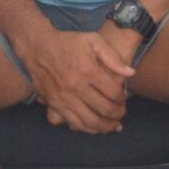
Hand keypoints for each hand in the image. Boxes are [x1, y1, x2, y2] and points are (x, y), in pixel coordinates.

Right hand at [16, 27, 135, 134]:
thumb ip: (113, 57)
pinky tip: (95, 127)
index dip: (123, 98)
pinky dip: (88, 129)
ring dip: (106, 126)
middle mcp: (76, 87)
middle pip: (104, 109)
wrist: (37, 46)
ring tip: (113, 125)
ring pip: (90, 121)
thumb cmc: (68, 42)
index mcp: (88, 70)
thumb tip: (131, 73)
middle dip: (118, 114)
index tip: (123, 97)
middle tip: (122, 112)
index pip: (113, 93)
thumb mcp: (93, 40)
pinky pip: (74, 123)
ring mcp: (65, 98)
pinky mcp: (55, 104)